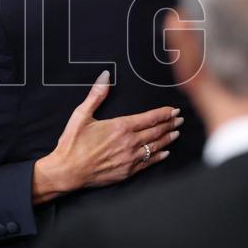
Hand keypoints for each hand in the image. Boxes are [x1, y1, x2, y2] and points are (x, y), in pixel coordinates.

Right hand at [31, 70, 182, 203]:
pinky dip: (159, 156)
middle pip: (156, 131)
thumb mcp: (81, 115)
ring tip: (176, 133)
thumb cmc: (72, 143)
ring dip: (167, 139)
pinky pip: (148, 163)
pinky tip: (165, 152)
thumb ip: (96, 95)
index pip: (150, 118)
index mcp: (121, 127)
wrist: (67, 171)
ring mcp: (130, 158)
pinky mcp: (127, 171)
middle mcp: (129, 143)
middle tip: (180, 120)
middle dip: (170, 124)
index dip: (164, 113)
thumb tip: (105, 76)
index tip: (174, 110)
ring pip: (155, 146)